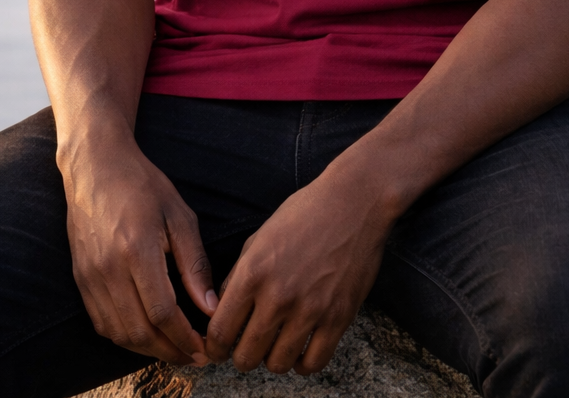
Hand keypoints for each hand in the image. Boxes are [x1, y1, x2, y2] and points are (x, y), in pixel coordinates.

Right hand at [59, 120, 216, 365]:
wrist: (95, 166)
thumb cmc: (142, 184)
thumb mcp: (178, 215)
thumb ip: (195, 263)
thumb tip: (209, 306)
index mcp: (137, 249)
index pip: (162, 312)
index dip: (184, 337)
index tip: (204, 347)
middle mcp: (108, 268)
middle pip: (139, 331)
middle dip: (170, 350)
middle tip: (194, 355)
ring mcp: (89, 276)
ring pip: (119, 333)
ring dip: (148, 349)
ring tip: (174, 348)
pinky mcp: (80, 278)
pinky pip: (101, 322)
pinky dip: (125, 336)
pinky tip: (145, 334)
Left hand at [205, 164, 391, 374]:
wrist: (353, 202)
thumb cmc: (304, 213)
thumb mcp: (259, 237)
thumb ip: (238, 276)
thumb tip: (222, 310)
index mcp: (252, 273)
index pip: (220, 332)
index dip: (215, 348)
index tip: (220, 349)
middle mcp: (277, 296)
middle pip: (246, 356)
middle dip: (242, 357)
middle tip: (248, 348)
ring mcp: (309, 309)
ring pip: (277, 365)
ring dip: (272, 360)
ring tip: (276, 346)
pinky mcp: (338, 317)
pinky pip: (314, 363)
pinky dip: (303, 364)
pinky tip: (301, 350)